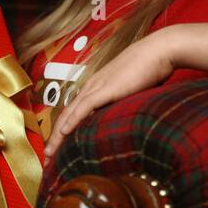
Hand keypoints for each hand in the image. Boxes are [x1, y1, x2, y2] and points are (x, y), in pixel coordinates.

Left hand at [42, 29, 176, 164]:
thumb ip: (123, 103)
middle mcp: (92, 87)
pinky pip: (84, 107)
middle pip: (66, 115)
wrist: (159, 50)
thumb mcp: (132, 90)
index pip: (74, 111)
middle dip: (55, 138)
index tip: (58, 147)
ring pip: (70, 113)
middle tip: (47, 157)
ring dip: (58, 135)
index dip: (64, 130)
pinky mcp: (106, 88)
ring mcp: (97, 87)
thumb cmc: (150, 68)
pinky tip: (63, 133)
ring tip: (49, 153)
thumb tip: (124, 119)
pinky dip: (72, 120)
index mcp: (96, 87)